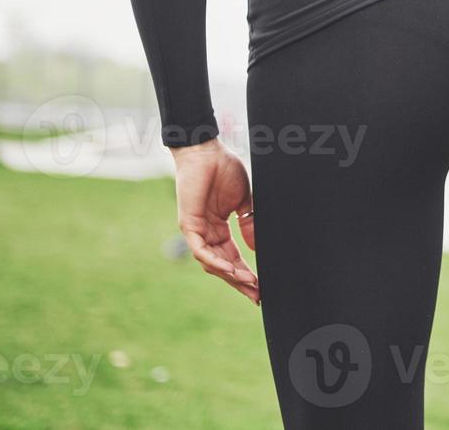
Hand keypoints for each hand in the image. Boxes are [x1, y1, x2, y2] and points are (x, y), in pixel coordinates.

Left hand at [171, 139, 259, 304]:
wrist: (207, 151)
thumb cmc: (224, 169)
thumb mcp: (244, 201)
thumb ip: (249, 224)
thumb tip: (257, 248)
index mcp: (219, 228)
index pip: (232, 257)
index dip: (246, 272)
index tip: (260, 287)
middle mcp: (206, 233)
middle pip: (222, 265)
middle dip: (240, 281)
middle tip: (256, 296)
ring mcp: (196, 230)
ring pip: (211, 262)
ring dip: (229, 275)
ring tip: (248, 284)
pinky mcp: (188, 224)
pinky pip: (200, 250)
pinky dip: (215, 261)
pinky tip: (230, 270)